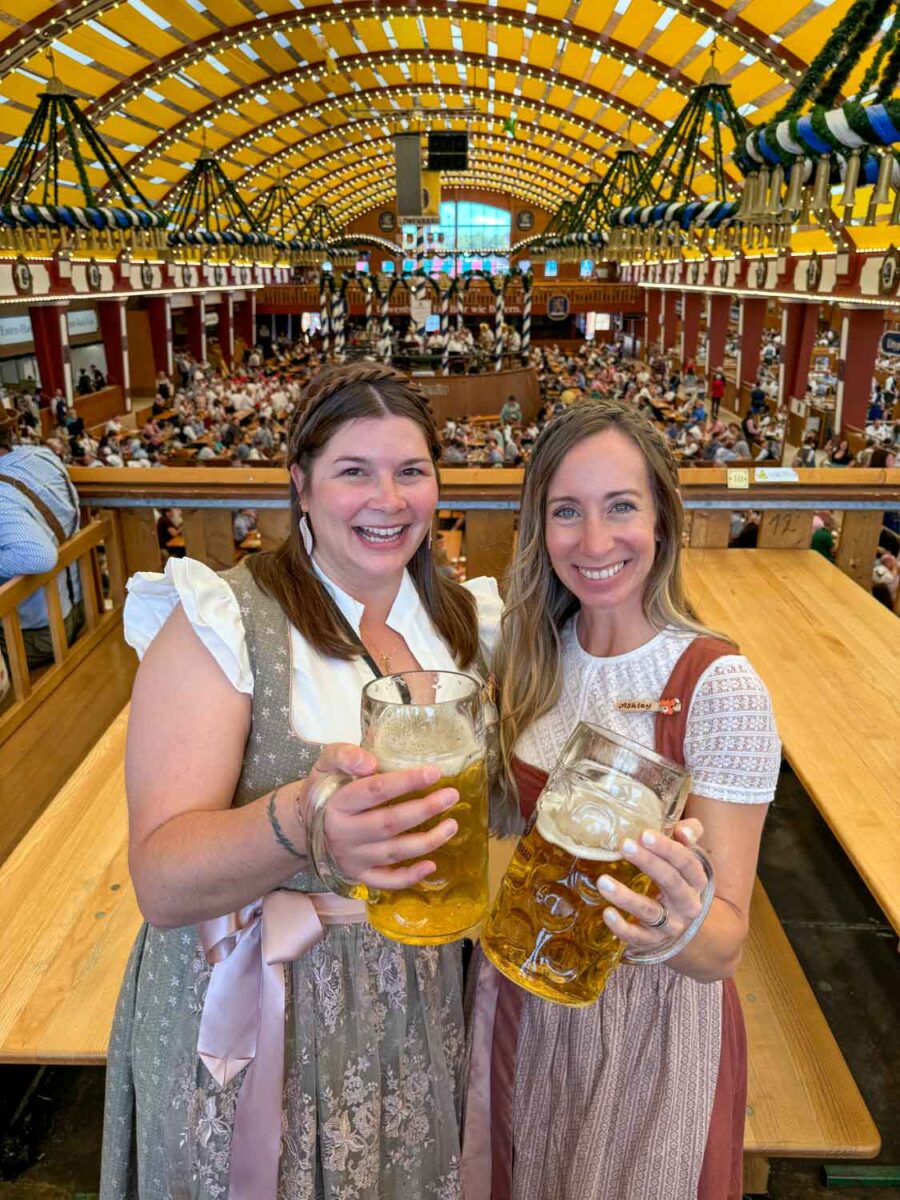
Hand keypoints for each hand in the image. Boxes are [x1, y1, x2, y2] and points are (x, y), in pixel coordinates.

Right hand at [304, 743, 458, 891]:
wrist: (303, 824)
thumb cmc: (324, 790)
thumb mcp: (326, 764)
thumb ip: (344, 755)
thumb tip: (370, 762)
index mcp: (338, 803)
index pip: (376, 791)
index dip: (407, 781)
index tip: (434, 772)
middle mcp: (344, 834)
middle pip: (390, 823)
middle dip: (424, 810)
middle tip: (451, 796)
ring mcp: (351, 858)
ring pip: (394, 852)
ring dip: (427, 841)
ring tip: (452, 825)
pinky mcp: (358, 875)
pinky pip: (386, 880)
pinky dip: (409, 877)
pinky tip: (431, 866)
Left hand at [599, 818, 707, 951]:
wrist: (686, 923)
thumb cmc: (680, 877)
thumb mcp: (689, 855)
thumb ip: (689, 834)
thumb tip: (682, 830)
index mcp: (697, 879)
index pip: (686, 862)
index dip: (667, 848)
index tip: (644, 834)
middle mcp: (688, 903)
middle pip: (670, 881)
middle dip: (647, 862)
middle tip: (624, 845)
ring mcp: (672, 924)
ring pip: (650, 911)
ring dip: (626, 897)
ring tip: (602, 880)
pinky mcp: (654, 940)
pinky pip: (638, 936)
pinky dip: (622, 927)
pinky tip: (607, 913)